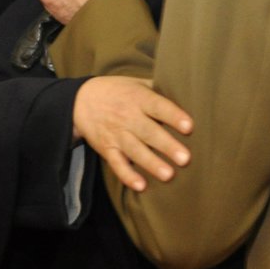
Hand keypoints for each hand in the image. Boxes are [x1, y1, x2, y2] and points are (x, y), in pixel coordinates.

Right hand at [72, 76, 192, 191]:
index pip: (158, 107)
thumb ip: (159, 89)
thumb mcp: (137, 83)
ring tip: (169, 175)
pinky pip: (117, 164)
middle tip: (185, 159)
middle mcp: (128, 116)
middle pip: (149, 132)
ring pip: (135, 150)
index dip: (173, 116)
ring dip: (152, 164)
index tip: (189, 127)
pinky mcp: (107, 149)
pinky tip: (141, 186)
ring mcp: (116, 134)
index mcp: (139, 98)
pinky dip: (127, 175)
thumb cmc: (119, 91)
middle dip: (167, 146)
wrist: (81, 100)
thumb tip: (188, 93)